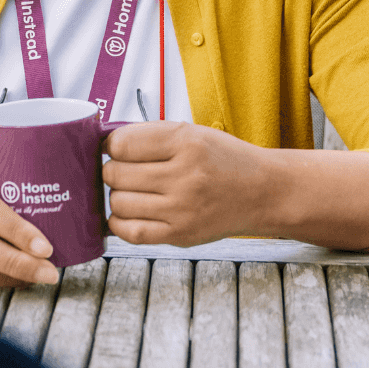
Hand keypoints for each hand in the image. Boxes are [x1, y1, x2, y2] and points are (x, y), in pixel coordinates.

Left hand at [103, 122, 269, 246]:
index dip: (111, 145)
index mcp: (185, 143)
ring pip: (118, 202)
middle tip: (125, 170)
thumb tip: (105, 145)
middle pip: (115, 173)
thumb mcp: (190, 132)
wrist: (264, 192)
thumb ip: (148, 135)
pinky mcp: (181, 235)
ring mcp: (182, 209)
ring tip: (133, 190)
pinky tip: (129, 212)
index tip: (118, 148)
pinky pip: (131, 232)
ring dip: (117, 195)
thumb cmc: (223, 159)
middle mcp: (184, 176)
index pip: (121, 144)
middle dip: (113, 169)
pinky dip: (119, 222)